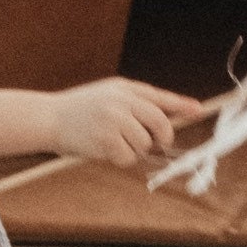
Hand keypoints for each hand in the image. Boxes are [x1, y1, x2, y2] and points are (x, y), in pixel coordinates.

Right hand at [48, 78, 198, 167]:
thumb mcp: (108, 94)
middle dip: (162, 136)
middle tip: (155, 142)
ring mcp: (114, 120)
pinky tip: (103, 149)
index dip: (181, 105)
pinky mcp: (106, 140)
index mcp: (124, 88)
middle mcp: (122, 101)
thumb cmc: (80, 109)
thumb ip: (134, 102)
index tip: (198, 110)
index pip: (160, 96)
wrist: (48, 117)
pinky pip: (128, 157)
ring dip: (133, 149)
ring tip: (112, 141)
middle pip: (160, 122)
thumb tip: (165, 120)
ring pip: (144, 143)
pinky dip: (120, 158)